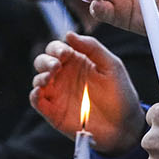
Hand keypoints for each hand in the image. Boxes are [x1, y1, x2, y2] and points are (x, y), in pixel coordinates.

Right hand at [31, 32, 146, 154]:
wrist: (124, 124)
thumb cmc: (120, 92)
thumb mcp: (111, 65)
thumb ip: (92, 47)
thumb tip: (69, 33)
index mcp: (76, 61)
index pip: (56, 48)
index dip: (57, 48)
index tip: (65, 52)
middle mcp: (63, 76)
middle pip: (42, 61)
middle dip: (46, 61)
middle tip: (57, 65)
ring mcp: (58, 94)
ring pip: (38, 80)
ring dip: (40, 76)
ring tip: (51, 77)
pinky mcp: (53, 112)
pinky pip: (37, 101)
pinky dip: (34, 95)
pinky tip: (40, 91)